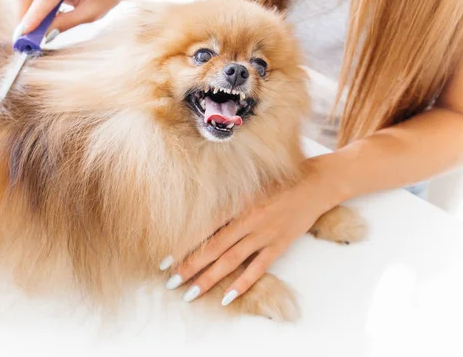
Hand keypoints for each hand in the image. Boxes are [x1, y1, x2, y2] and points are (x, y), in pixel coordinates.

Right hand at [15, 0, 122, 40]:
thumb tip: (43, 35)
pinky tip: (35, 24)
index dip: (32, 18)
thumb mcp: (88, 15)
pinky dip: (28, 10)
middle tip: (23, 38)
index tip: (23, 34)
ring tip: (30, 33)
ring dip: (23, 14)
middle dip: (22, 16)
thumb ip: (65, 23)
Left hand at [162, 178, 331, 305]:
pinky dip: (242, 283)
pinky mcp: (279, 245)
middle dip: (190, 267)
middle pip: (213, 248)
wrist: (315, 184)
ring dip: (209, 278)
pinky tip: (226, 297)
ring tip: (190, 293)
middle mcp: (248, 220)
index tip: (165, 259)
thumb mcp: (250, 185)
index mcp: (238, 203)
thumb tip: (200, 213)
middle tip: (170, 283)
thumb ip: (228, 199)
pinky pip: (258, 268)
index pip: (204, 228)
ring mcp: (264, 234)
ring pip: (231, 260)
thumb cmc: (279, 182)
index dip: (184, 245)